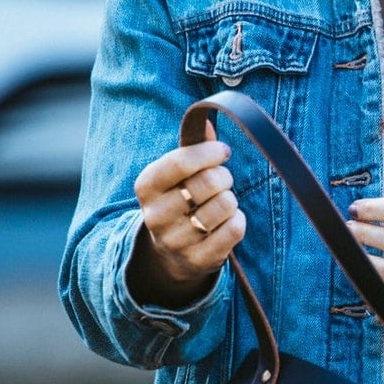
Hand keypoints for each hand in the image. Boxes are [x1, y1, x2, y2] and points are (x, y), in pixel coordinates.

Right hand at [128, 122, 243, 305]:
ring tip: (221, 203)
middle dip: (223, 176)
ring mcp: (176, 241)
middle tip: (222, 181)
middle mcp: (155, 216)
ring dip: (230, 200)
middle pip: (208, 182)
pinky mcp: (198, 260)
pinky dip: (237, 220)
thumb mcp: (177, 173)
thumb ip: (192, 147)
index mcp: (146, 186)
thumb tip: (208, 123)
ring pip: (224, 205)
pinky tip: (227, 222)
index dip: (209, 152)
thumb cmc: (179, 200)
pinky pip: (234, 229)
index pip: (180, 162)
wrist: (170, 253)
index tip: (222, 151)